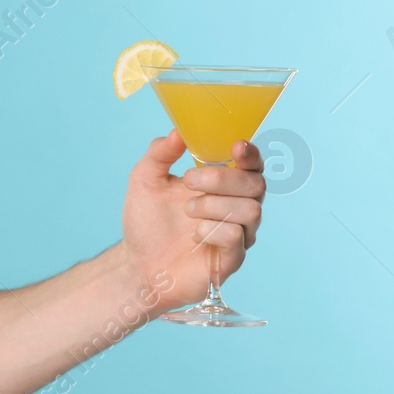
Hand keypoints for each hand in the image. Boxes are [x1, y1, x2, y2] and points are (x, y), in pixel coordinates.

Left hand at [118, 129, 266, 311]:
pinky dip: (211, 230)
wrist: (137, 263)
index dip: (250, 154)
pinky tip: (193, 234)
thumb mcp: (145, 179)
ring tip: (186, 211)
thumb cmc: (147, 220)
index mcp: (222, 184)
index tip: (235, 147)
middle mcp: (237, 207)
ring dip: (213, 205)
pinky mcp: (232, 259)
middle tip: (188, 181)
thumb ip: (160, 152)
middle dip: (222, 178)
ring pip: (251, 210)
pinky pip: (236, 236)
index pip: (251, 165)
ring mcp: (239, 234)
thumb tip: (178, 130)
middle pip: (256, 184)